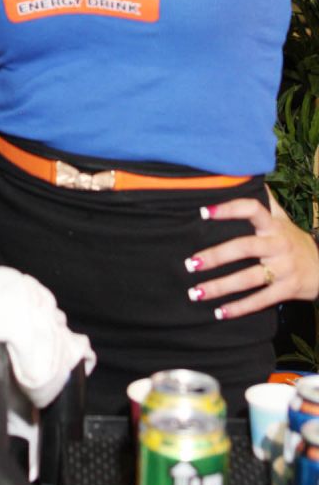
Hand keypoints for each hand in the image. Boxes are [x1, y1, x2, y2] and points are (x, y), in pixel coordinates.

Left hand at [185, 195, 318, 318]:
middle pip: (244, 247)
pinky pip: (261, 300)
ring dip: (220, 286)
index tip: (203, 212)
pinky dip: (239, 308)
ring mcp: (284, 268)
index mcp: (273, 225)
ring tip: (196, 292)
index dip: (229, 209)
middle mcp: (279, 244)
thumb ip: (263, 201)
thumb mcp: (281, 218)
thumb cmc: (293, 240)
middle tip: (190, 263)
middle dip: (216, 256)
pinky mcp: (288, 289)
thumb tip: (245, 172)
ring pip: (249, 278)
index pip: (252, 209)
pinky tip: (219, 312)